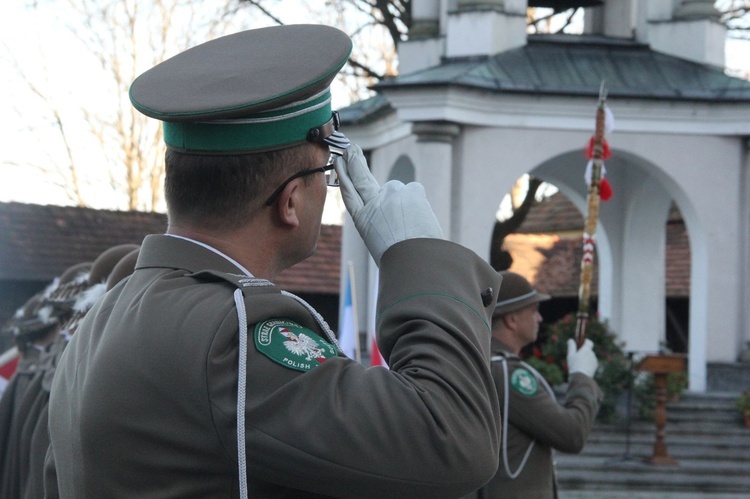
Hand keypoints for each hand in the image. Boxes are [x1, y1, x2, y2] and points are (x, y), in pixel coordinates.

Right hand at [334, 144, 443, 264]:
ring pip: (398, 192)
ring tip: (411, 226)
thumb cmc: (400, 259)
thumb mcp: (381, 242)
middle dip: (355, 161)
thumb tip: (396, 213)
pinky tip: (419, 219)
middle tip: (351, 147)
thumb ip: (383, 222)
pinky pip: (414, 193)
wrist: (418, 261)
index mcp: (363, 220)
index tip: (340, 161)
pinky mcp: (411, 190)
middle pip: (362, 178)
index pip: (349, 193)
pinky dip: (417, 203)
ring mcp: (392, 194)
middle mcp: (374, 203)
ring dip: (404, 204)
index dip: (343, 176)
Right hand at [567, 339, 598, 377]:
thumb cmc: (575, 365)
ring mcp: (594, 360)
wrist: (581, 377)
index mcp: (587, 350)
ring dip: (585, 358)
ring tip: (578, 364)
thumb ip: (571, 346)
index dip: (585, 342)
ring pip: (589, 357)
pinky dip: (587, 364)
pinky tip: (582, 368)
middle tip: (576, 356)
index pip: (589, 342)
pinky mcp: (595, 367)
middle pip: (588, 350)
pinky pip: (591, 362)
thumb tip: (571, 340)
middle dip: (584, 352)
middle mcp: (592, 354)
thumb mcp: (570, 355)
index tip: (581, 343)